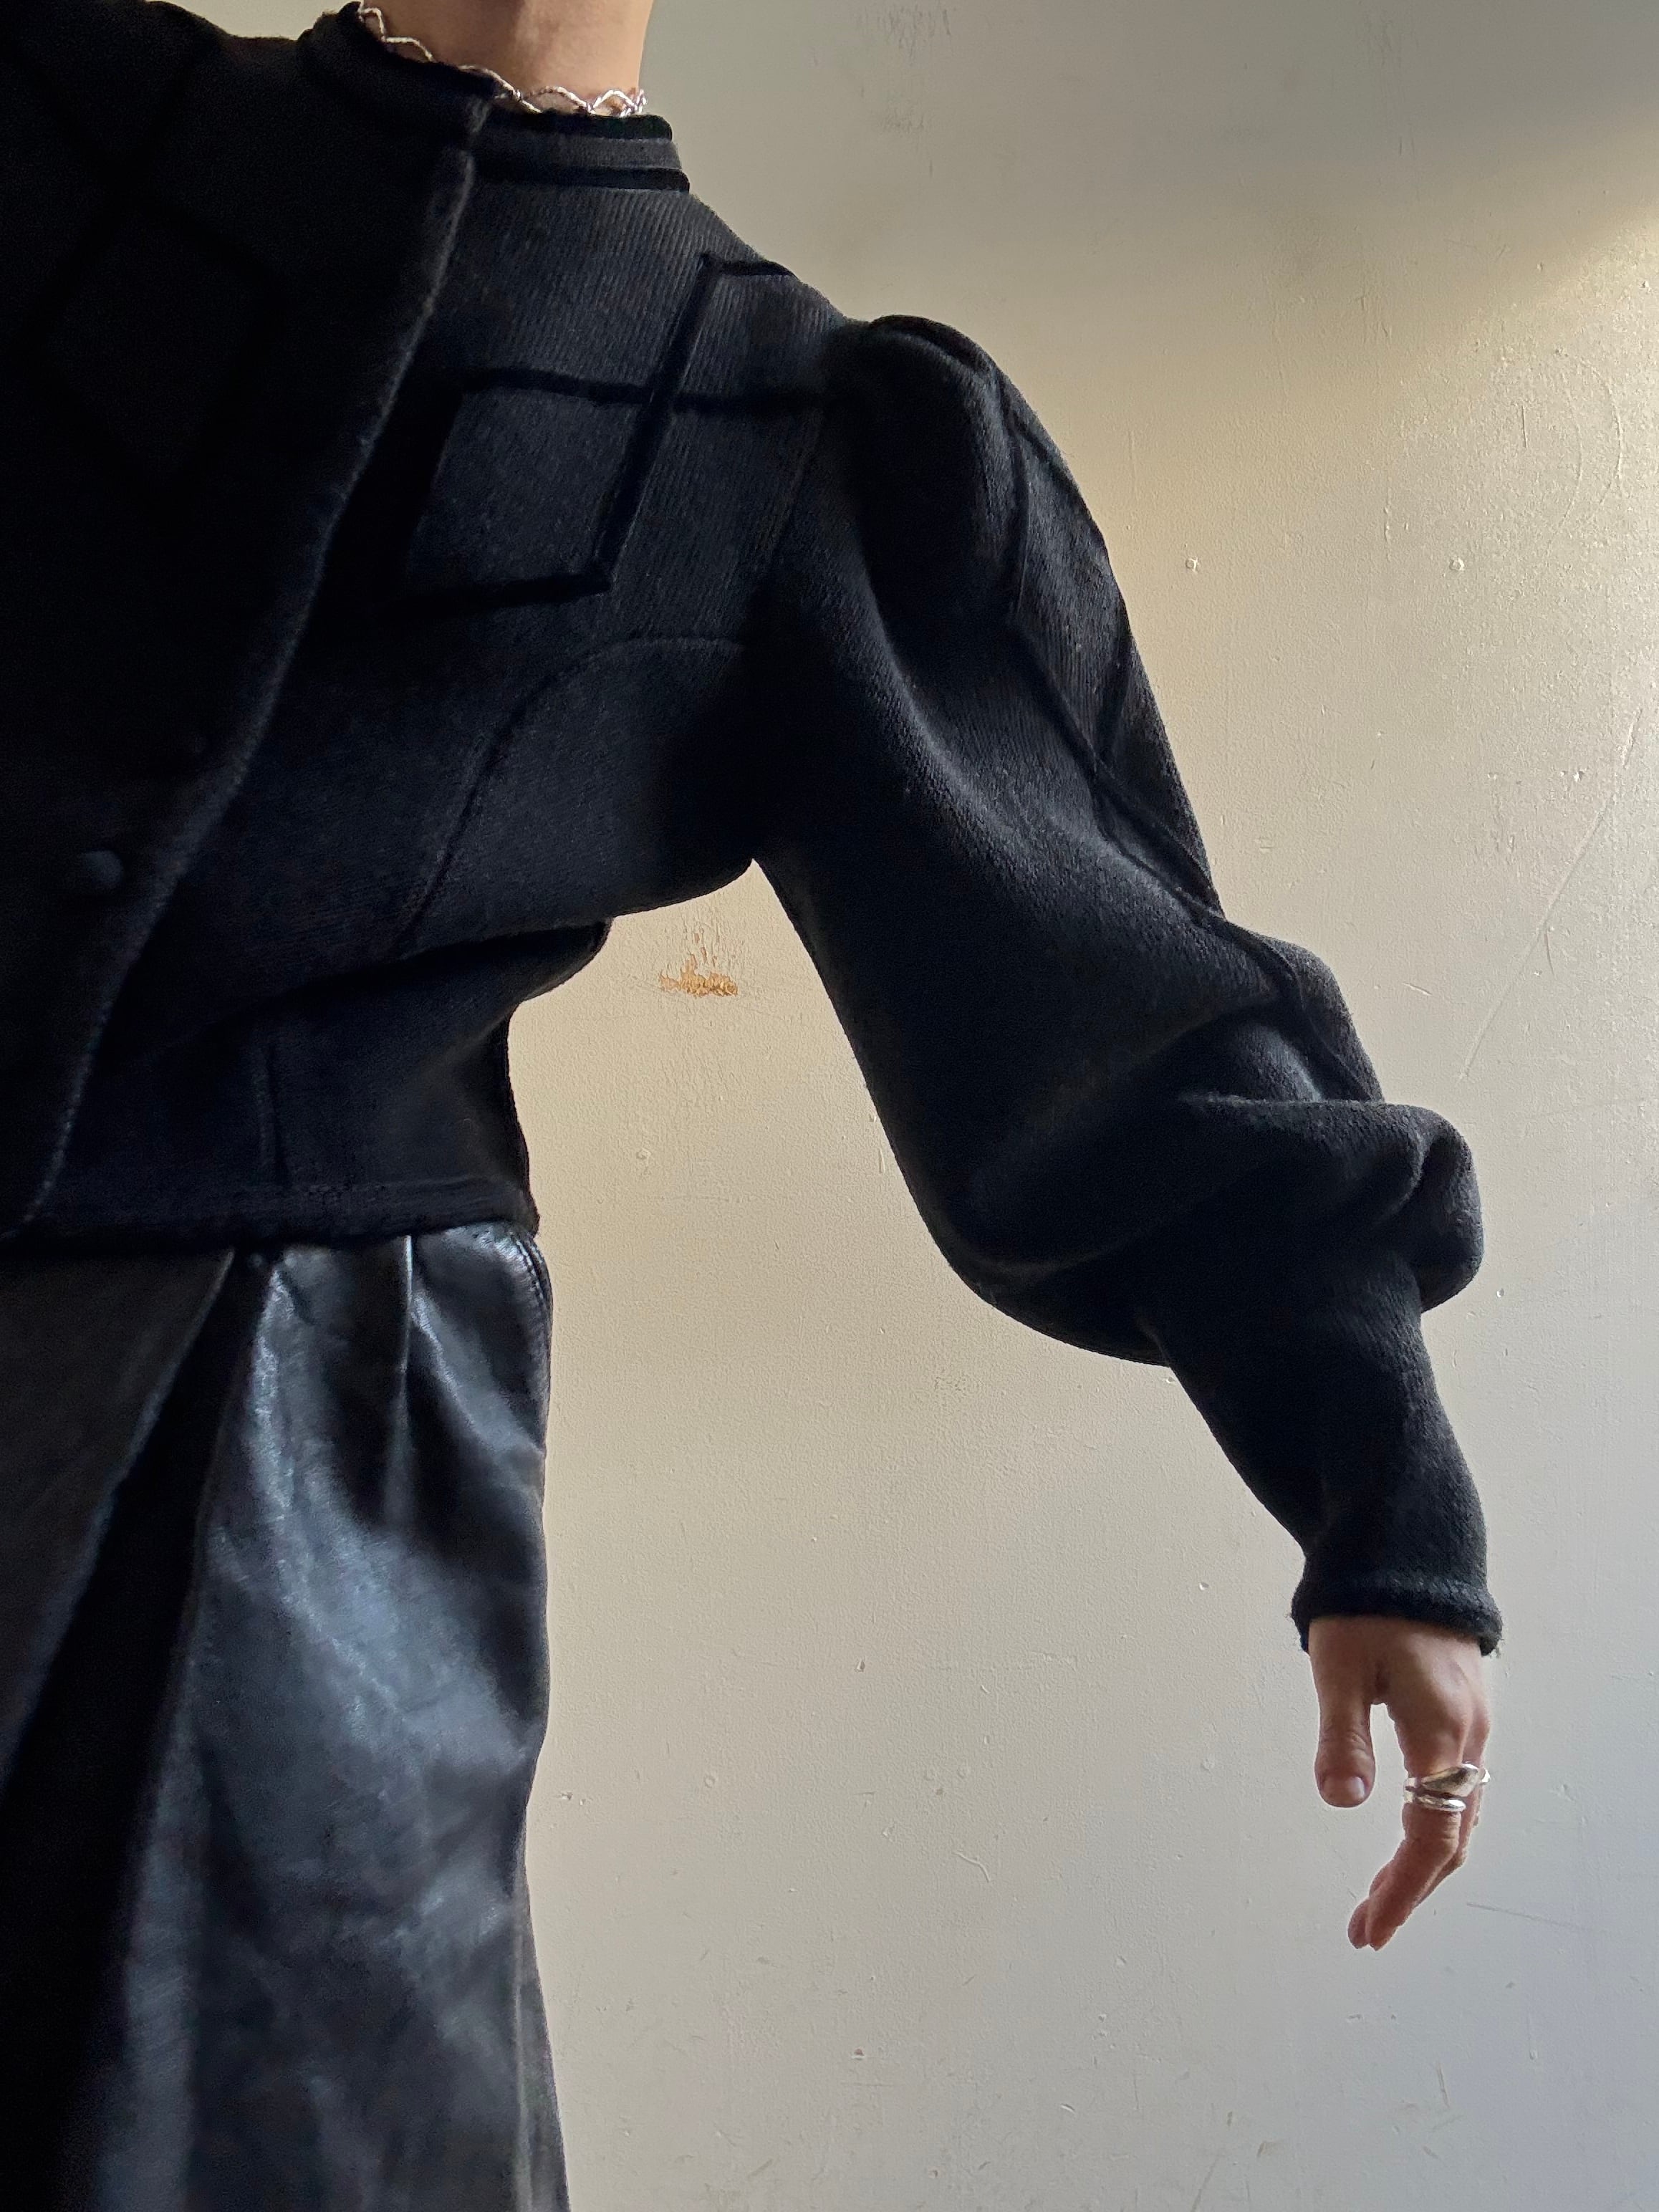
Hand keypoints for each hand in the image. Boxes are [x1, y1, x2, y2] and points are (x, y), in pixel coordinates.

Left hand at [1307, 1614, 1489, 1949]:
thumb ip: (1342, 1736)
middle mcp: (1468, 1737)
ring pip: (1458, 1817)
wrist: (1409, 1550)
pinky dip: (1435, 1827)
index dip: (1402, 1889)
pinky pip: (1459, 1790)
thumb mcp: (1340, 1667)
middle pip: (1450, 1838)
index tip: (1370, 1928)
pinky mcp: (1464, 1713)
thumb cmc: (1369, 1604)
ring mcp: (1472, 1726)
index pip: (1430, 1836)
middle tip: (1367, 1928)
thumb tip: (1342, 1802)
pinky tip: (1406, 1836)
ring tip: (1380, 1897)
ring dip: (1423, 1863)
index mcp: (1441, 1732)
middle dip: (1410, 1889)